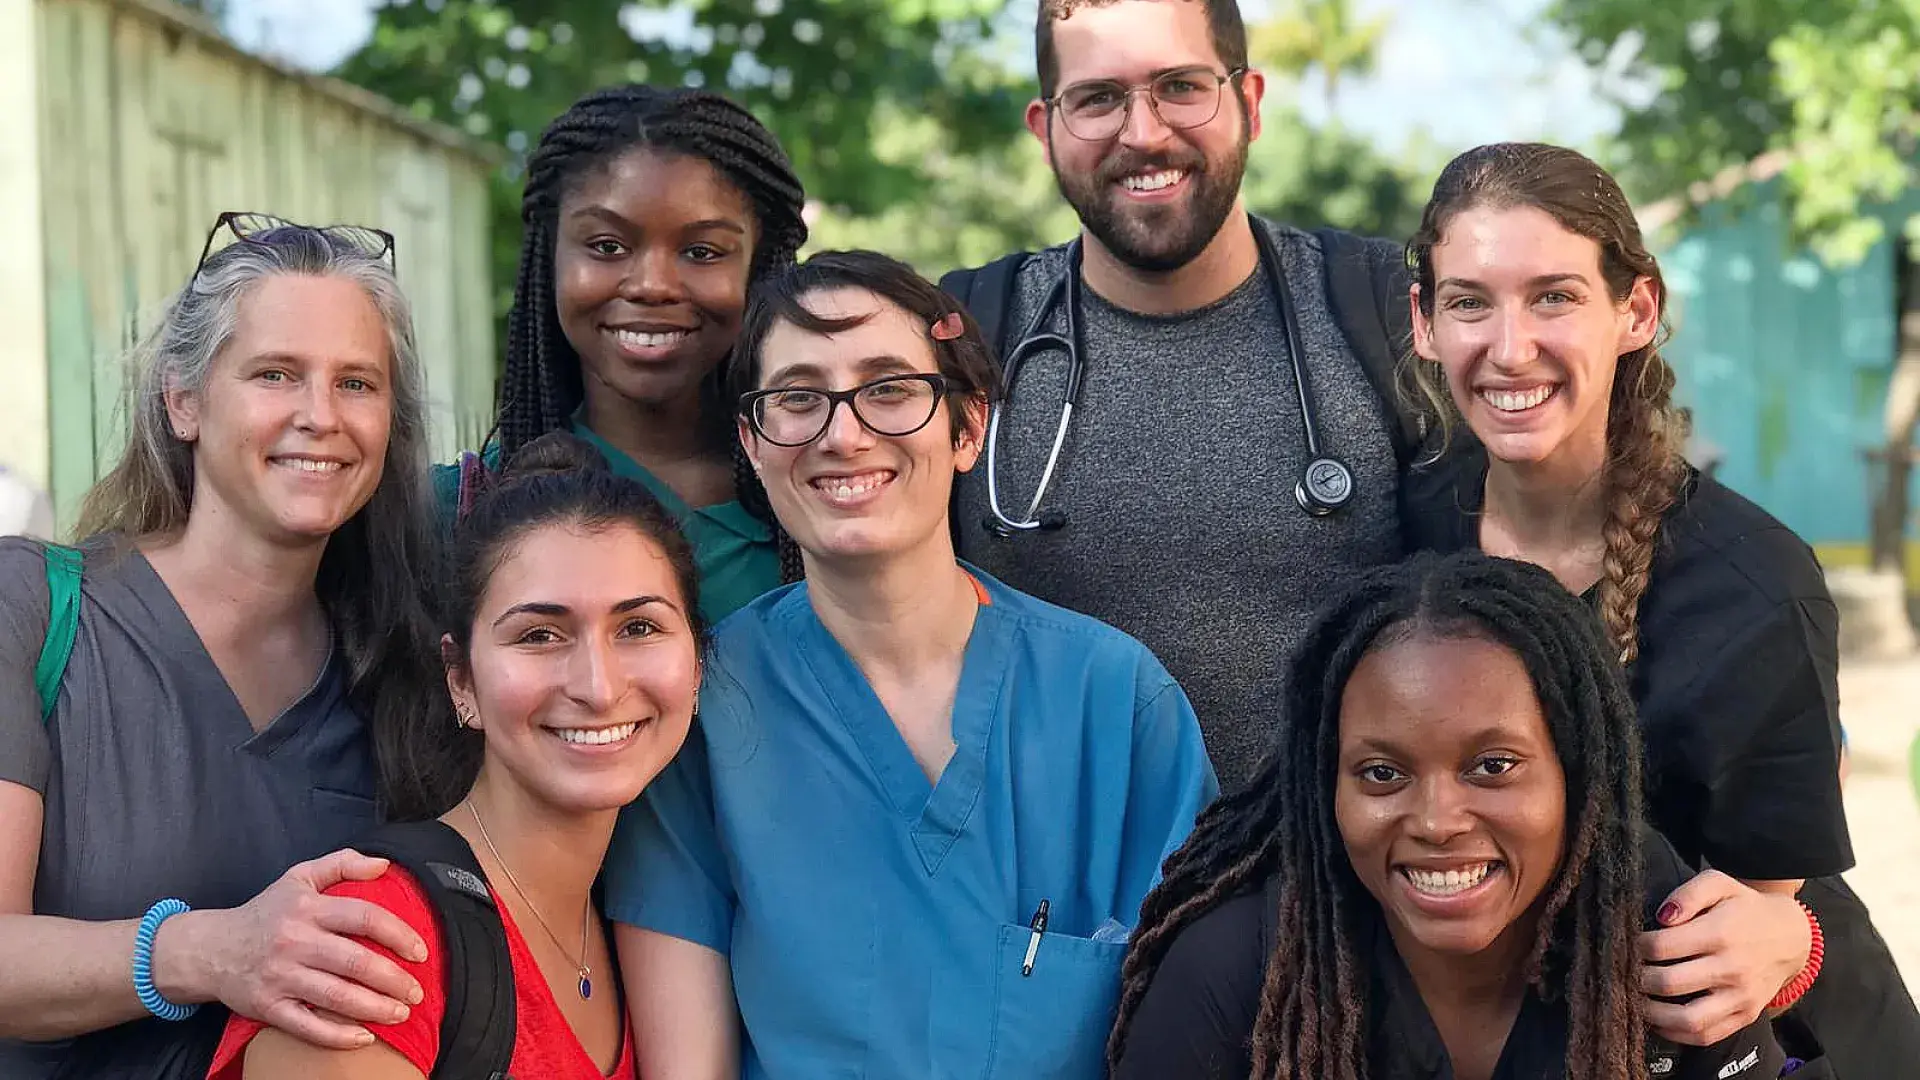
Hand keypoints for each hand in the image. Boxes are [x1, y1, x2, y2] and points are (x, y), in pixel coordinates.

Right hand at [163, 849, 429, 1048]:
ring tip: (401, 1012)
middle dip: (394, 979)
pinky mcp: (268, 1006)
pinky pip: (306, 1026)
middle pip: (355, 961)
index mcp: (308, 908)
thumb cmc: (265, 913)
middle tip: (417, 991)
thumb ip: (342, 863)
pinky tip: (364, 1037)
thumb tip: (384, 864)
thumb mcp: (299, 877)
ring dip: (375, 1008)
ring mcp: (280, 977)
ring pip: (336, 996)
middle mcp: (295, 942)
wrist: (209, 949)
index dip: (398, 934)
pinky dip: (337, 1036)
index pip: (364, 917)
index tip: (420, 951)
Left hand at [1637, 870, 1809, 1045]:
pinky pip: (1706, 1036)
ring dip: (1651, 1014)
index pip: (1661, 947)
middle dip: (1635, 979)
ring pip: (1687, 1019)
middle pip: (1668, 983)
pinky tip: (1657, 1020)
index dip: (1634, 946)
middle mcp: (1731, 969)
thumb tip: (1662, 916)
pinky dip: (1675, 1034)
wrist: (1791, 936)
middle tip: (1620, 973)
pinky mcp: (1745, 1016)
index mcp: (1720, 933)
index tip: (1624, 944)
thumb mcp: (1719, 883)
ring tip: (1632, 1000)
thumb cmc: (1745, 907)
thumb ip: (1688, 893)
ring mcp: (1740, 997)